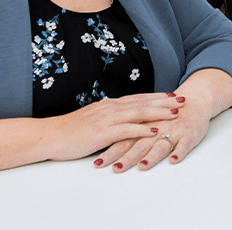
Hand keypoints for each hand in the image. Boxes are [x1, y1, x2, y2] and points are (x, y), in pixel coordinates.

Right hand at [43, 92, 182, 161]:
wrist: (49, 135)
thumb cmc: (70, 131)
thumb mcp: (93, 119)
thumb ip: (108, 117)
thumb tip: (121, 118)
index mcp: (109, 105)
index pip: (138, 98)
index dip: (157, 96)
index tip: (172, 95)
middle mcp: (110, 108)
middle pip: (143, 102)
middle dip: (164, 101)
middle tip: (182, 99)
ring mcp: (106, 119)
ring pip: (138, 112)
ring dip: (158, 112)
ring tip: (175, 112)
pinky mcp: (102, 132)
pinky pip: (126, 129)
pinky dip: (142, 129)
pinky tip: (154, 130)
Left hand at [94, 68, 231, 172]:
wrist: (193, 103)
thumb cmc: (167, 115)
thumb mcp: (146, 120)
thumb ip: (129, 130)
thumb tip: (107, 141)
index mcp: (143, 125)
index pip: (123, 139)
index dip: (110, 150)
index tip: (98, 162)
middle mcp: (156, 129)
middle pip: (139, 144)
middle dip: (127, 156)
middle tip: (115, 168)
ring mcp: (172, 132)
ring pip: (160, 145)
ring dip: (152, 156)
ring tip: (142, 166)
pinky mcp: (188, 135)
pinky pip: (184, 145)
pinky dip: (179, 152)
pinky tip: (174, 160)